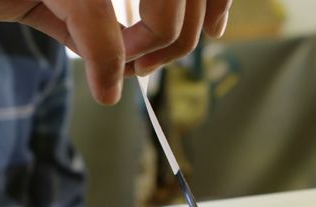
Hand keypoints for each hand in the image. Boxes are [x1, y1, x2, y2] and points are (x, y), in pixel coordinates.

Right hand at [0, 0, 231, 104]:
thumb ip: (100, 20)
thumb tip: (130, 62)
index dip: (216, 2)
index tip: (214, 30)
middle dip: (179, 42)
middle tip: (144, 65)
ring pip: (166, 18)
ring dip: (149, 54)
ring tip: (121, 66)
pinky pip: (106, 37)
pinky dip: (107, 70)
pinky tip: (103, 88)